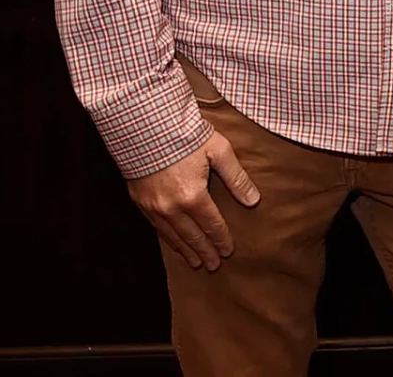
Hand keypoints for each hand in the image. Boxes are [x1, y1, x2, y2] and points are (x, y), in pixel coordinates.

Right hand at [126, 129, 260, 271]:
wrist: (146, 126)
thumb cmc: (186, 135)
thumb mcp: (219, 151)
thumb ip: (237, 178)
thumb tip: (253, 200)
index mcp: (193, 196)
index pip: (211, 225)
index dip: (221, 239)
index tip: (228, 251)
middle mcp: (171, 207)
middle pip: (192, 236)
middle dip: (204, 252)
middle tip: (214, 265)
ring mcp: (153, 207)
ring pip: (172, 236)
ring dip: (185, 250)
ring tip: (195, 262)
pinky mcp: (140, 201)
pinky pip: (156, 227)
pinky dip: (167, 238)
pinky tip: (173, 243)